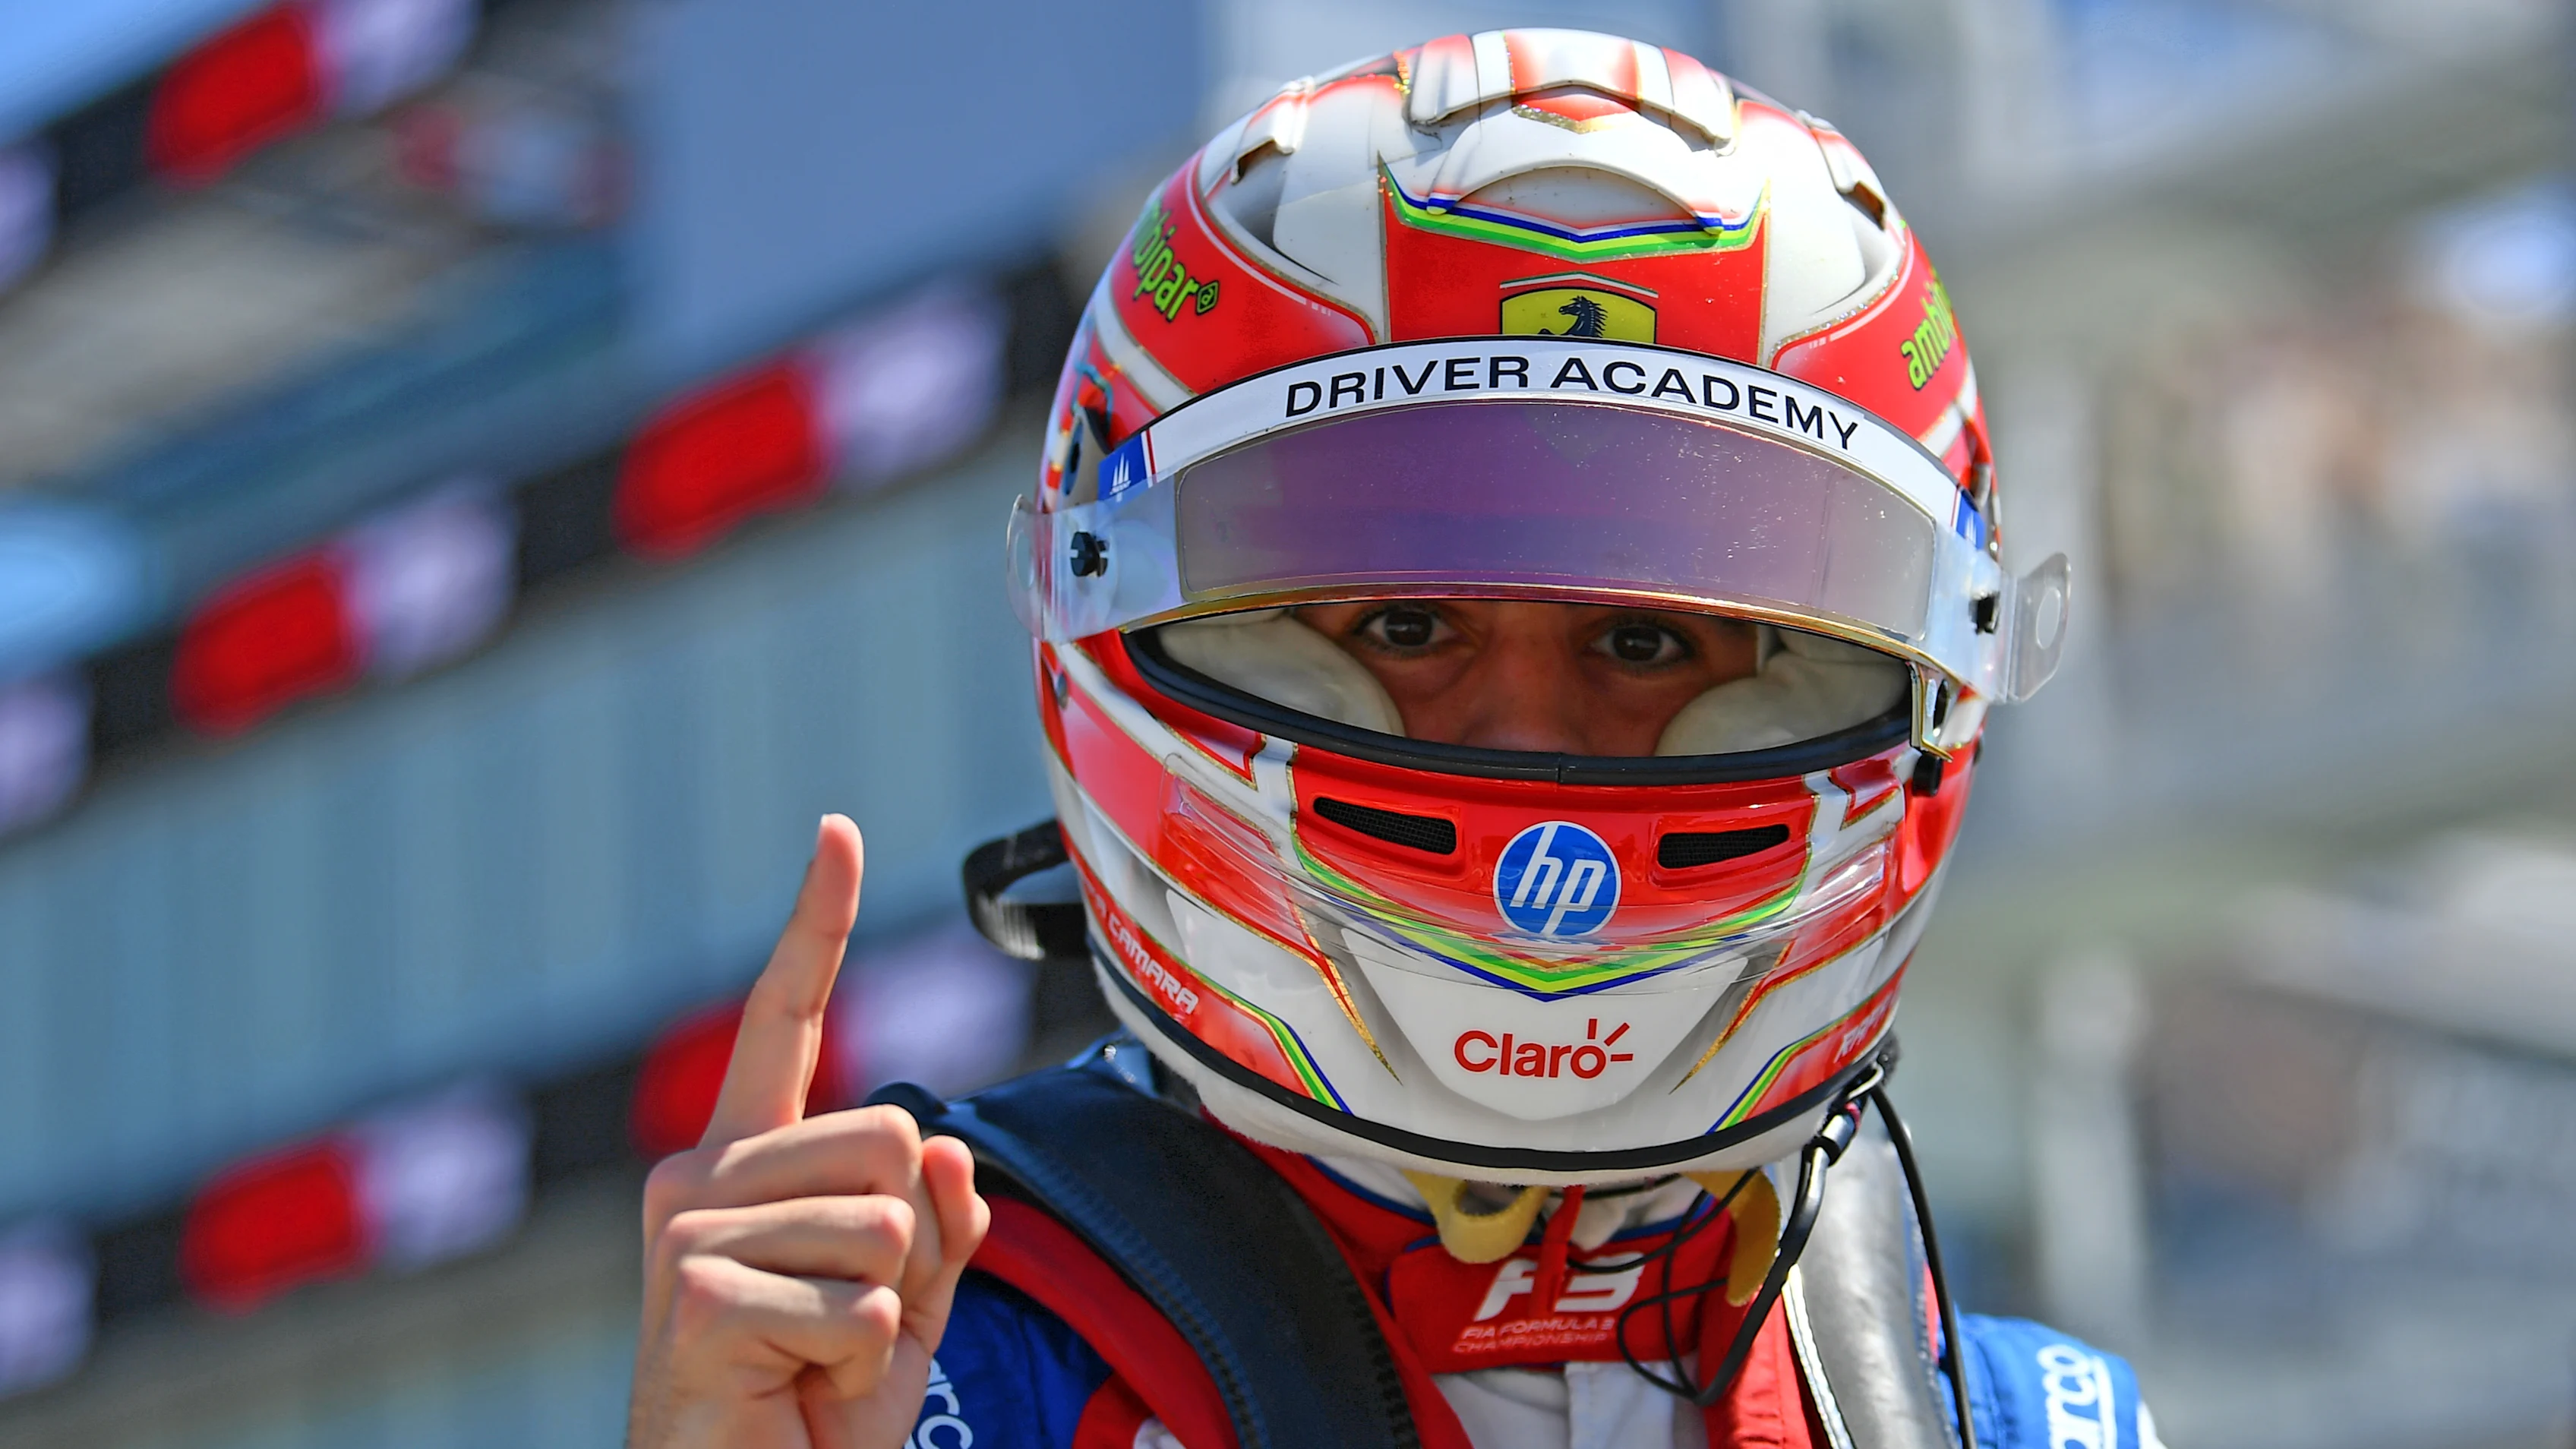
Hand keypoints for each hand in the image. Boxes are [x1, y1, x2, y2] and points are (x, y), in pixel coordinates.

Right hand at [628, 815, 990, 1447]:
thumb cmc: (812, 1413)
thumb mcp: (901, 1312)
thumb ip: (935, 1228)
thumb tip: (949, 1153)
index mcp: (745, 1168)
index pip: (782, 1022)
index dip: (815, 927)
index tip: (836, 833)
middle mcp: (699, 1181)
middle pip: (891, 1136)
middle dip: (906, 1241)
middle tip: (842, 1321)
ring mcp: (685, 1237)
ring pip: (884, 1220)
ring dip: (883, 1313)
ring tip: (814, 1361)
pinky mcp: (695, 1300)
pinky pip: (859, 1302)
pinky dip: (859, 1363)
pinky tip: (797, 1389)